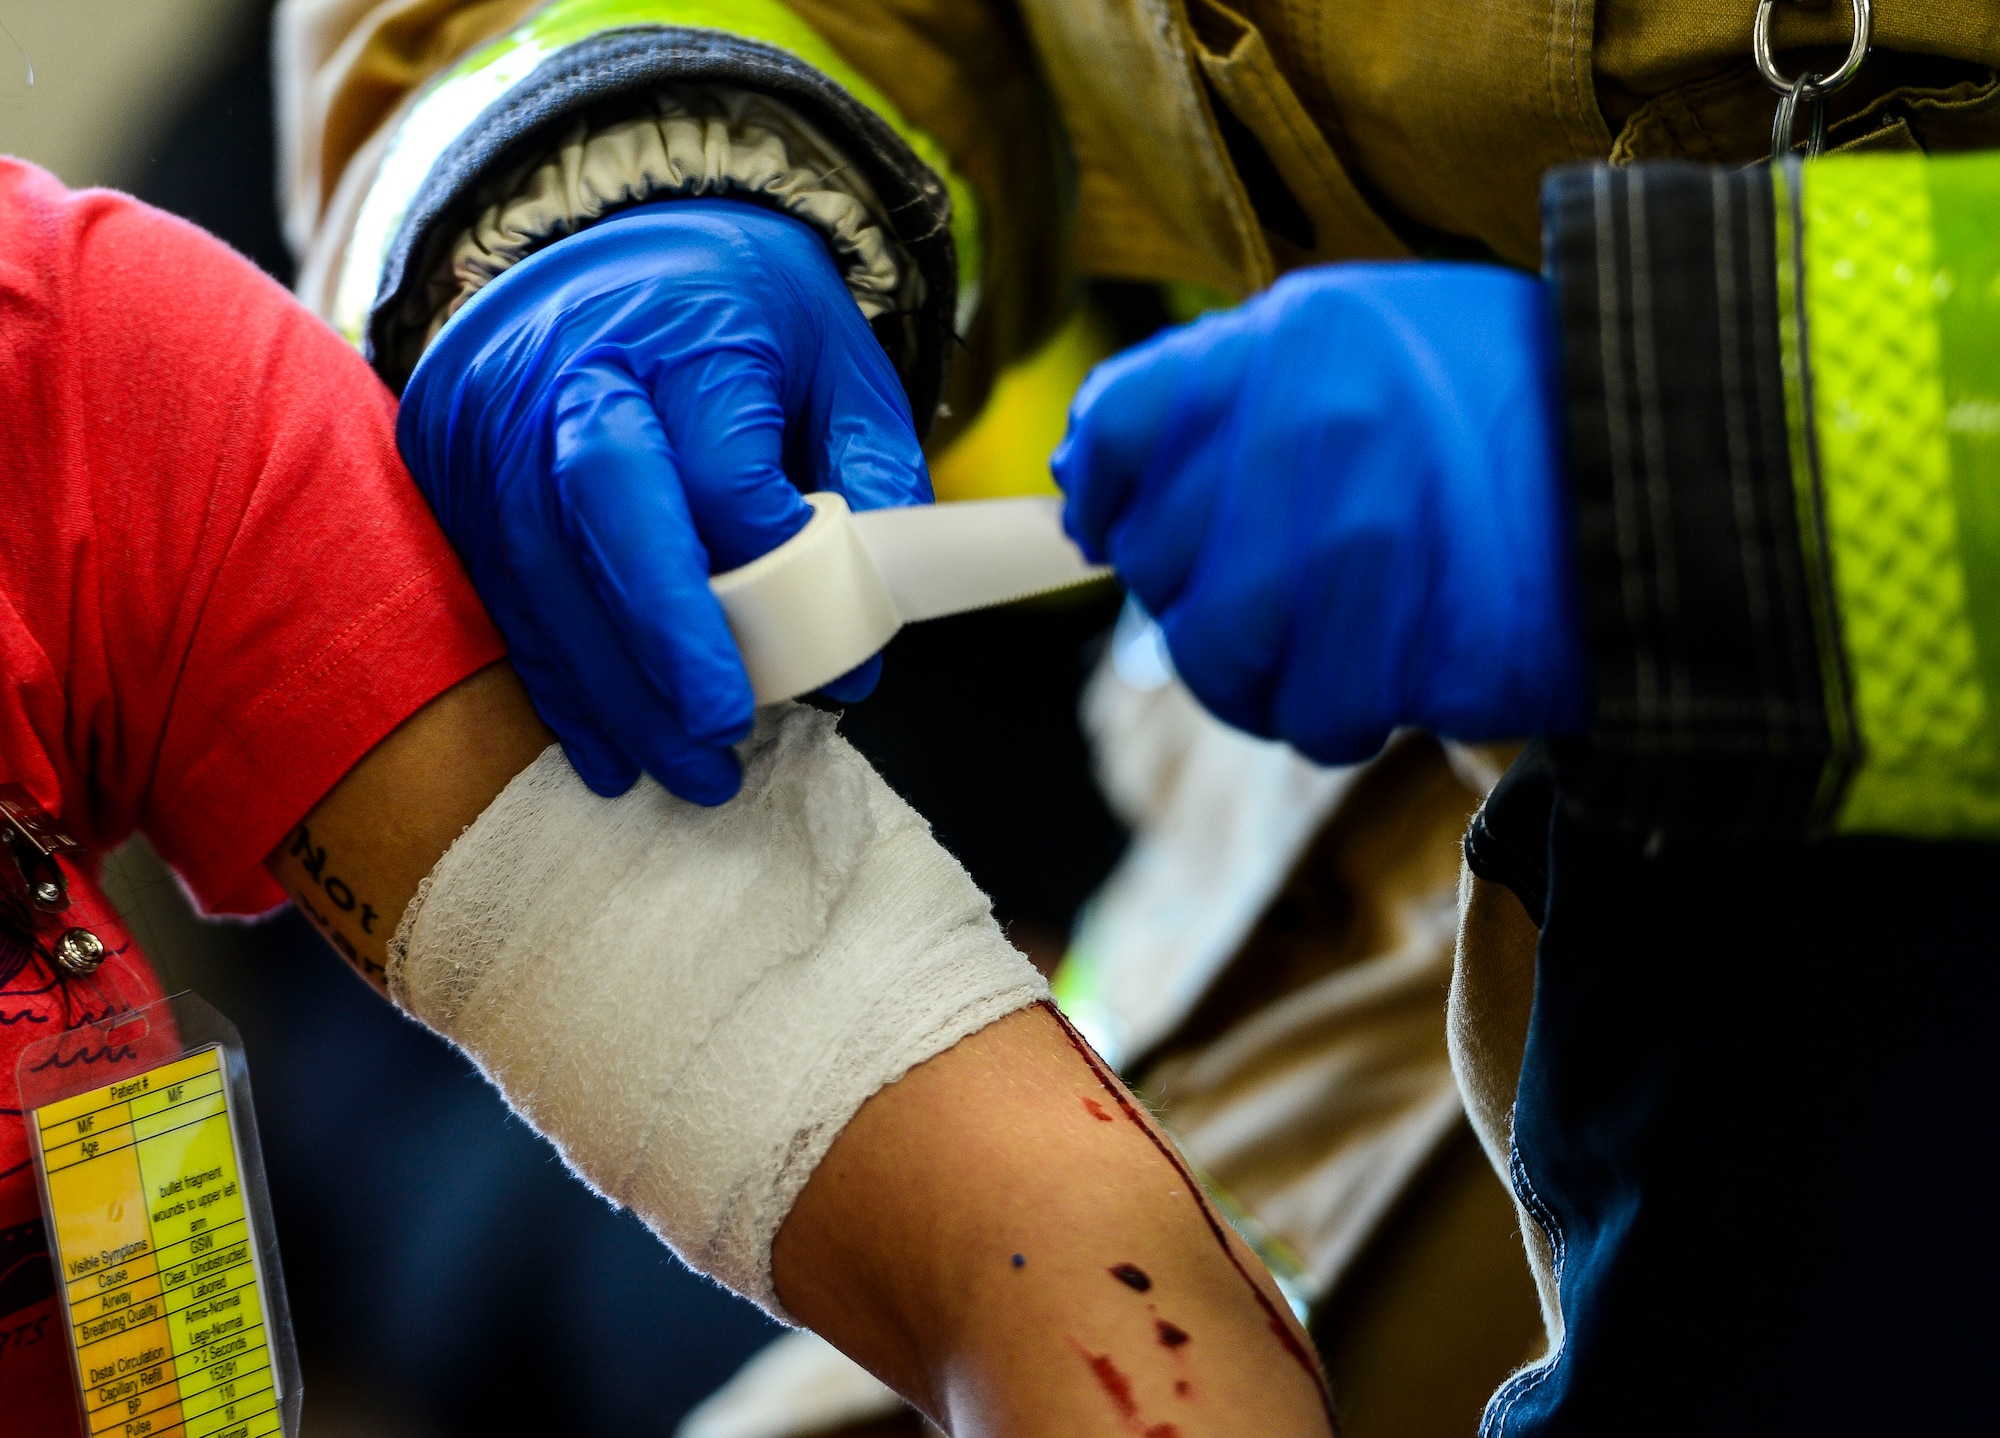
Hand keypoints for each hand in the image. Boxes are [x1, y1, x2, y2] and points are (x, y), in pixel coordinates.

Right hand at [399, 198, 929, 802]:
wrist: (590, 243)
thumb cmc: (730, 307)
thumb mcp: (833, 352)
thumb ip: (870, 463)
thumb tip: (872, 606)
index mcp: (681, 328)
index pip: (718, 465)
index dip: (771, 566)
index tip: (834, 647)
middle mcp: (569, 370)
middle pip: (606, 510)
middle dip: (666, 638)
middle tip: (724, 737)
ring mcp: (494, 423)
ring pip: (541, 573)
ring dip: (616, 693)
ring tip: (687, 773)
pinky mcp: (453, 476)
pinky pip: (504, 597)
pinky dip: (560, 683)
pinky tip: (610, 750)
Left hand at [1053, 262, 1585, 764]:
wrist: (1689, 463)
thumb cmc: (1507, 402)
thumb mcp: (1365, 334)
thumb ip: (1225, 392)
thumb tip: (1085, 481)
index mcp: (1296, 341)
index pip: (1119, 431)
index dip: (1102, 493)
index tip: (1108, 526)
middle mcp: (1317, 435)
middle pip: (1157, 565)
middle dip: (1195, 593)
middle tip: (1264, 589)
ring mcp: (1373, 550)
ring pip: (1216, 660)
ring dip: (1257, 671)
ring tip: (1322, 643)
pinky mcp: (1429, 652)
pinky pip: (1313, 718)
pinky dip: (1335, 714)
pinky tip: (1385, 674)